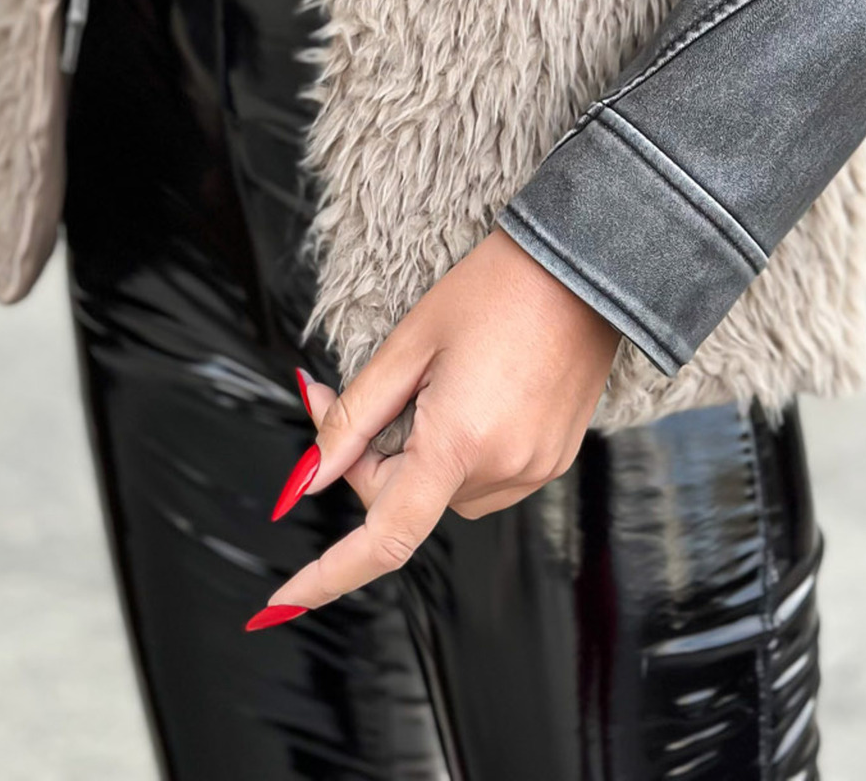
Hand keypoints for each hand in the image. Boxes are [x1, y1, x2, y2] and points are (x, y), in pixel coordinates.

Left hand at [247, 231, 619, 627]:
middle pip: (407, 499)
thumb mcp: (410, 343)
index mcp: (460, 441)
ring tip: (440, 382)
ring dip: (420, 456)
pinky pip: (485, 479)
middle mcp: (504, 468)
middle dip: (372, 459)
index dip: (327, 576)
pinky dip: (460, 453)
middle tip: (354, 391)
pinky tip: (473, 394)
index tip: (282, 602)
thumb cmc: (496, 288)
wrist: (583, 264)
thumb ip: (353, 418)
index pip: (384, 537)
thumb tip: (307, 480)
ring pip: (444, 491)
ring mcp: (536, 468)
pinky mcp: (555, 459)